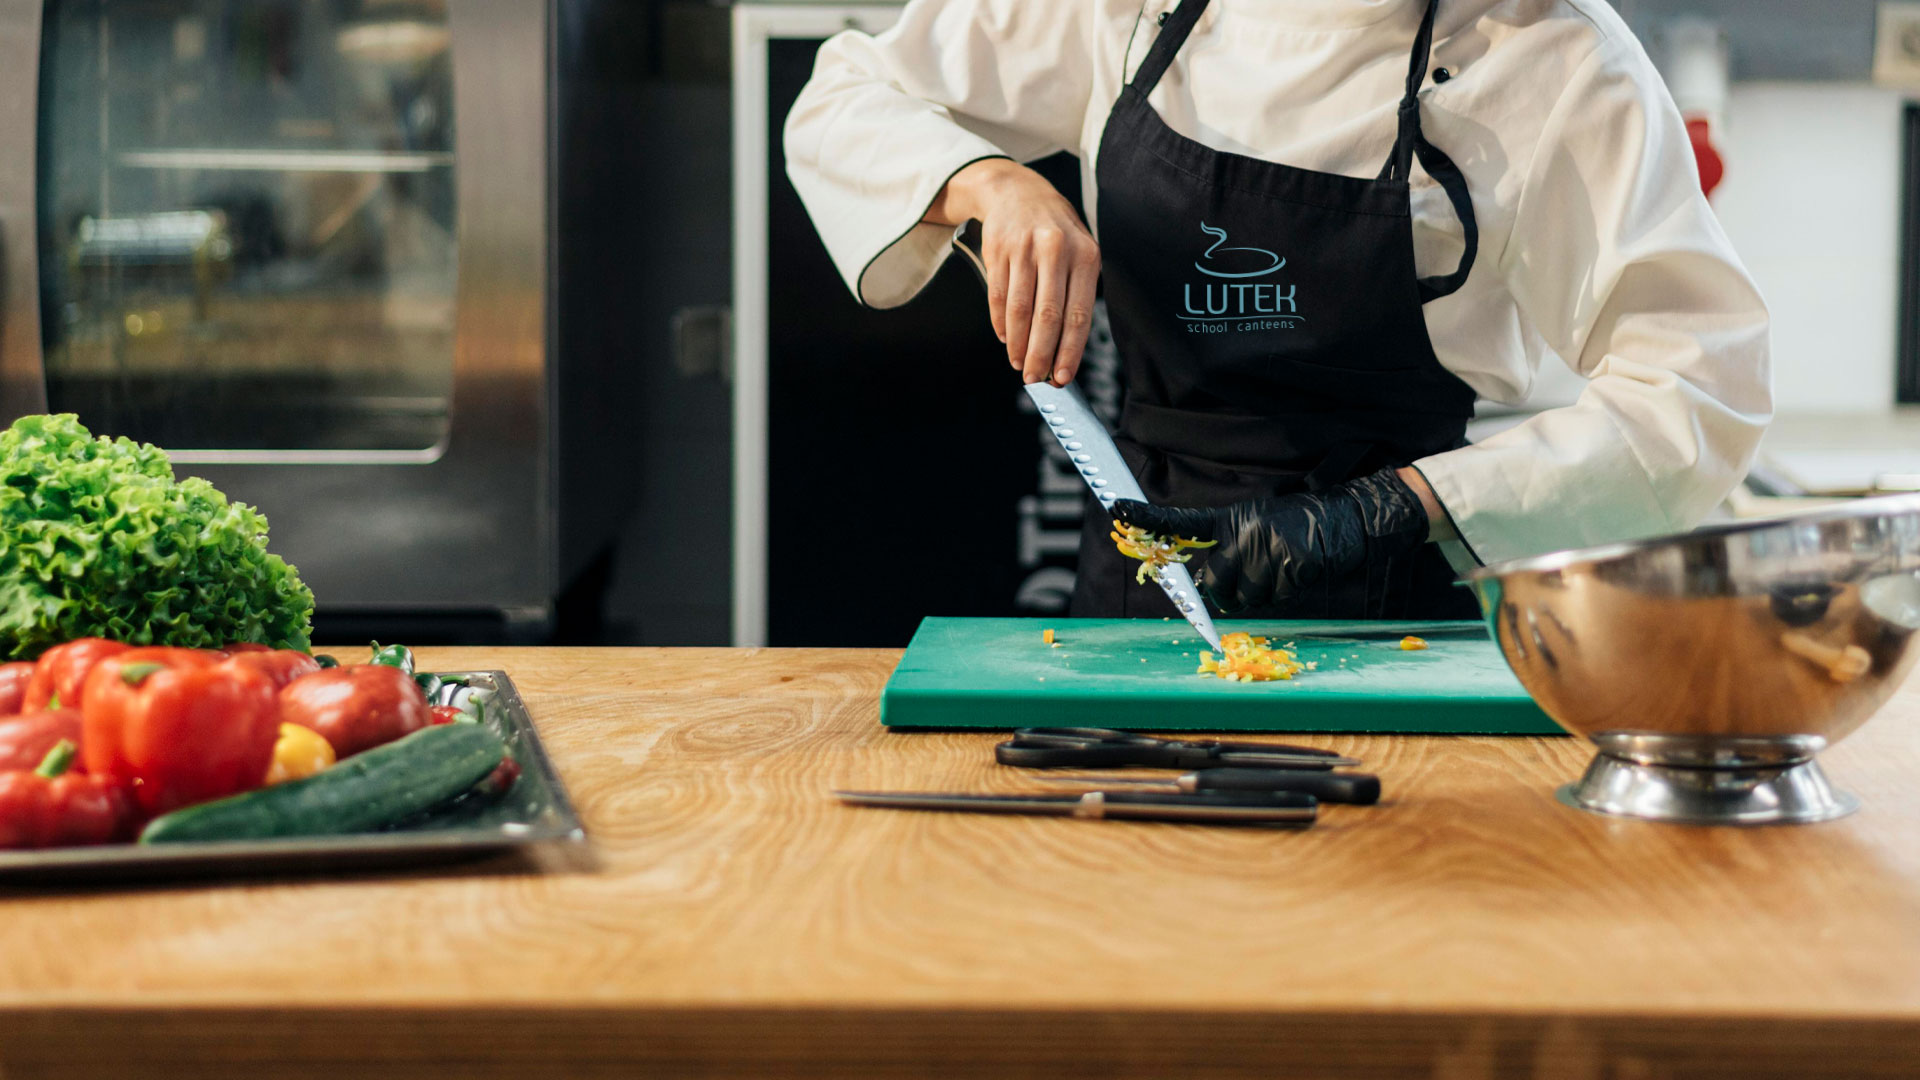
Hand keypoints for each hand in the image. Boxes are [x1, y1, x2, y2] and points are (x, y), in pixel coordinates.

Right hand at [927, 159, 1100, 385]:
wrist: (1017, 191)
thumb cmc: (1055, 232)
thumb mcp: (1079, 252)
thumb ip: (1076, 294)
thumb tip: (1065, 349)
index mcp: (1085, 255)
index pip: (1078, 313)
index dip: (1069, 350)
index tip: (1062, 377)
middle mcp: (1056, 250)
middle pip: (1048, 316)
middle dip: (1040, 353)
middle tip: (1035, 378)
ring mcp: (1025, 248)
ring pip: (1020, 310)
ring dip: (1018, 344)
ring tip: (1018, 363)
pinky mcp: (998, 250)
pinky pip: (998, 297)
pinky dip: (1001, 324)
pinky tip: (1005, 339)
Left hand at [1110, 468, 1432, 613]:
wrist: (1346, 518)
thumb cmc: (1296, 527)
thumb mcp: (1255, 527)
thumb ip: (1226, 553)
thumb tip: (1204, 588)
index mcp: (1231, 520)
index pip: (1181, 521)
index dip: (1148, 518)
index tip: (1116, 508)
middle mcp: (1245, 531)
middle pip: (1216, 583)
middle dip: (1228, 592)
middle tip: (1252, 578)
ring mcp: (1269, 547)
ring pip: (1246, 597)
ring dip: (1261, 595)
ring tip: (1279, 571)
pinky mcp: (1294, 565)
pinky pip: (1277, 598)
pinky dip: (1286, 593)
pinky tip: (1298, 572)